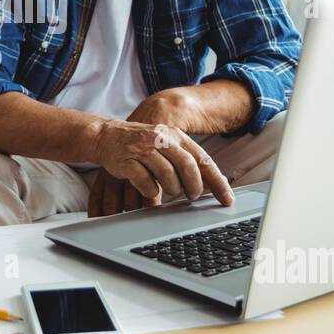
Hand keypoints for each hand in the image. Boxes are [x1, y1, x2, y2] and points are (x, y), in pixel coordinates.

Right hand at [87, 118, 233, 217]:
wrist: (107, 135)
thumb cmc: (141, 144)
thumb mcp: (166, 145)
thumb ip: (185, 160)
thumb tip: (207, 184)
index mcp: (176, 136)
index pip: (203, 160)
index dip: (217, 181)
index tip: (226, 199)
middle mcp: (162, 139)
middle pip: (187, 165)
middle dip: (193, 186)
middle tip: (192, 196)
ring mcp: (144, 148)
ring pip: (167, 174)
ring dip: (172, 189)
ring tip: (170, 192)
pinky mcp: (127, 160)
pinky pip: (145, 181)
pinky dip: (150, 190)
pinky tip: (150, 190)